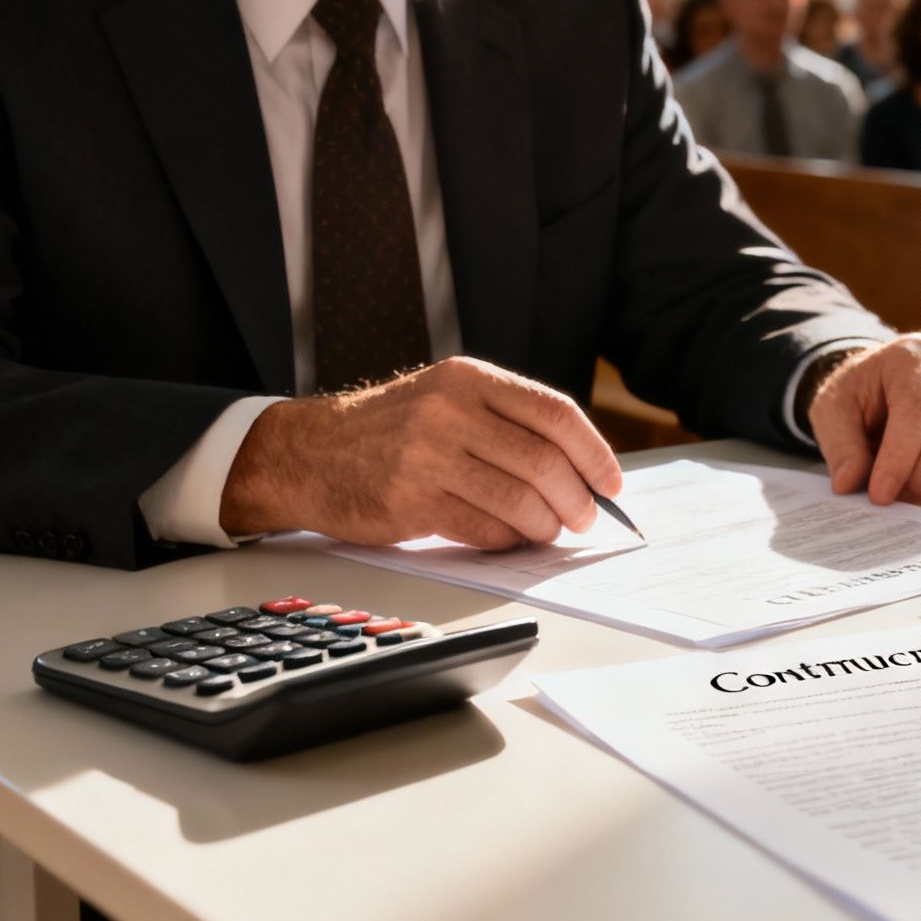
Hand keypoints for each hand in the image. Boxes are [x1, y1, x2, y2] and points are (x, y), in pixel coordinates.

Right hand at [220, 357, 623, 549]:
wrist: (308, 453)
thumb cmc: (390, 430)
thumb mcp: (446, 398)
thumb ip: (507, 421)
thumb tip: (582, 469)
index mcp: (469, 379)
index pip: (556, 414)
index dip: (595, 453)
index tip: (612, 483)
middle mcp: (450, 412)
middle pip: (545, 462)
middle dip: (577, 499)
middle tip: (584, 518)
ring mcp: (428, 456)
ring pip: (520, 500)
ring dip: (546, 526)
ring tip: (548, 531)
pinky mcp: (410, 502)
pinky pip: (484, 530)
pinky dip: (508, 541)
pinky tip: (509, 538)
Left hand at [808, 334, 920, 504]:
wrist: (887, 384)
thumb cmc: (861, 396)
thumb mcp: (832, 412)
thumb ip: (841, 446)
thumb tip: (849, 484)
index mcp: (912, 355)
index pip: (917, 410)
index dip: (900, 458)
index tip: (881, 494)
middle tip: (901, 500)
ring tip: (916, 494)